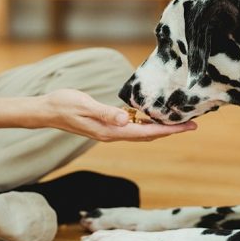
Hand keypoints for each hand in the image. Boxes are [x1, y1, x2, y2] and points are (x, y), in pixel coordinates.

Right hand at [42, 89, 196, 141]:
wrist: (47, 111)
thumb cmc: (64, 105)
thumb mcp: (85, 105)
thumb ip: (105, 113)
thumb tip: (126, 120)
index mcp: (111, 131)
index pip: (146, 132)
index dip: (169, 131)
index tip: (188, 127)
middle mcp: (113, 134)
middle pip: (148, 135)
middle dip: (170, 131)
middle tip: (192, 125)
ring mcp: (109, 131)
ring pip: (142, 133)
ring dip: (160, 129)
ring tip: (177, 123)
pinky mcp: (106, 126)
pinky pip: (132, 128)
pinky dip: (146, 124)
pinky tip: (151, 117)